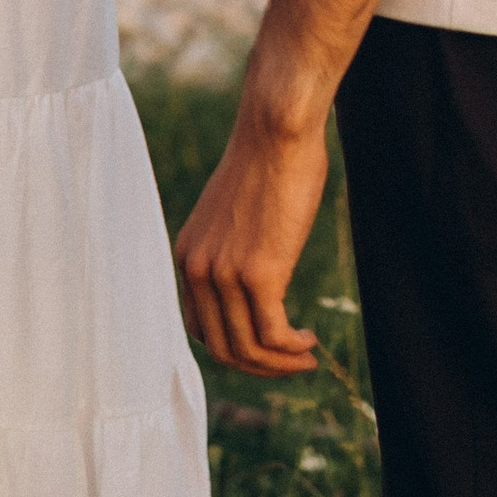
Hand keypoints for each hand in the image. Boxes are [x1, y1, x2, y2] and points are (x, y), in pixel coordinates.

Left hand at [175, 113, 328, 378]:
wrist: (276, 130)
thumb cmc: (266, 162)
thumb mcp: (235, 215)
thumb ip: (234, 250)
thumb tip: (255, 279)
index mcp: (187, 255)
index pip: (199, 328)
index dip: (234, 348)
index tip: (266, 348)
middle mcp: (196, 268)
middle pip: (221, 347)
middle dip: (260, 365)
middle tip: (293, 363)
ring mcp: (224, 274)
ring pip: (248, 348)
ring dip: (281, 363)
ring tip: (306, 357)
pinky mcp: (259, 273)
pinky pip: (273, 335)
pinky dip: (293, 348)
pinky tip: (310, 342)